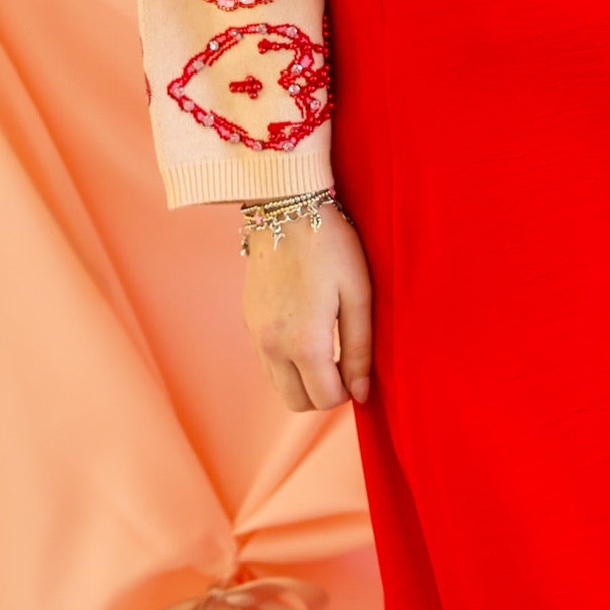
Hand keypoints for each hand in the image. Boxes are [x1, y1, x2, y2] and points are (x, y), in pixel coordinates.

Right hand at [241, 206, 372, 412]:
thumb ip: (360, 348)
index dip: (347, 390)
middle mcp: (272, 347)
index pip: (325, 398)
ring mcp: (256, 335)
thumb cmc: (331, 246)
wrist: (285, 207)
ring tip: (324, 345)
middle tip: (342, 361)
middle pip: (297, 402)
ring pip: (279, 385)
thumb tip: (361, 392)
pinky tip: (303, 331)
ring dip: (302, 379)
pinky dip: (285, 362)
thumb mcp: (357, 293)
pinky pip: (266, 362)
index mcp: (304, 343)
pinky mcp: (248, 321)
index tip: (357, 365)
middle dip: (323, 392)